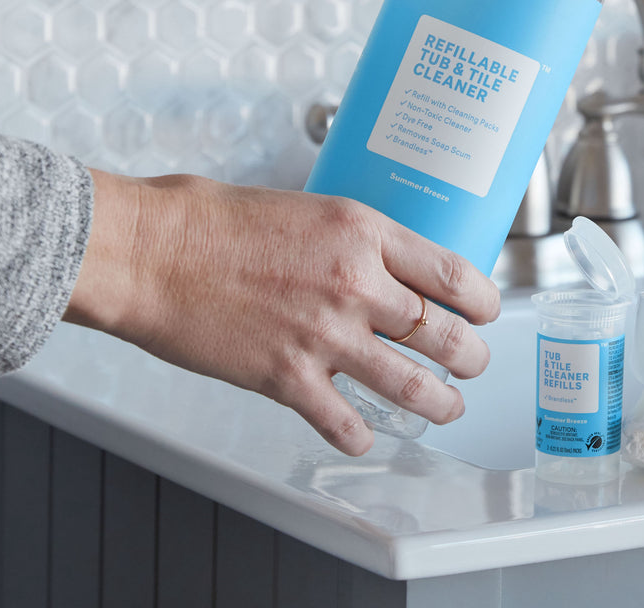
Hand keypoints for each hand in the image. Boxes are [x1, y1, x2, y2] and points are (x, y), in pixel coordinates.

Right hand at [65, 169, 500, 455]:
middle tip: (474, 362)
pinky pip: (343, 420)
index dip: (482, 299)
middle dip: (469, 355)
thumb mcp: (309, 210)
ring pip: (409, 384)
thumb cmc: (217, 222)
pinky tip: (365, 434)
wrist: (156, 250)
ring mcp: (324, 334)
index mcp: (363, 233)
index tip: (488, 310)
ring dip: (438, 402)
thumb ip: (354, 242)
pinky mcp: (287, 376)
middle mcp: (355, 283)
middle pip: (441, 331)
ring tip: (448, 408)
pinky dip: (361, 433)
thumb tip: (387, 268)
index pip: (451, 271)